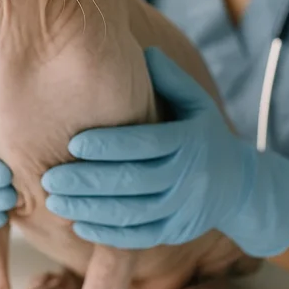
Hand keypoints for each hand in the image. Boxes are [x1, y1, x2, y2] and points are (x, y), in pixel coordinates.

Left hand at [41, 47, 288, 256]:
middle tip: (50, 177)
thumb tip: (140, 52)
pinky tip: (78, 223)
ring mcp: (182, 208)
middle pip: (133, 181)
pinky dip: (107, 233)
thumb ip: (168, 78)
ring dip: (89, 209)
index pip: (145, 144)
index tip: (74, 143)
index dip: (108, 145)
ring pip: (132, 212)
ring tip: (54, 202)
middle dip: (87, 181)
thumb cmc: (204, 134)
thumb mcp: (195, 102)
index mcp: (190, 141)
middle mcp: (188, 177)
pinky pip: (139, 236)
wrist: (239, 186)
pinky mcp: (175, 232)